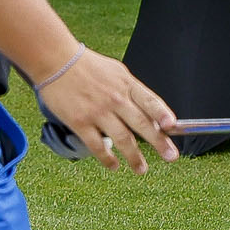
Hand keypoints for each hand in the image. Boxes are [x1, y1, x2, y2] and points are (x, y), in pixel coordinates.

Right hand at [37, 49, 178, 172]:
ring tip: (142, 169)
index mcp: (126, 84)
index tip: (173, 126)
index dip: (163, 114)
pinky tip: (114, 165)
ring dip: (135, 157)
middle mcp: (115, 98)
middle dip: (159, 142)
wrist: (55, 60)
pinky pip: (97, 146)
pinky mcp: (80, 122)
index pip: (150, 101)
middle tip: (171, 156)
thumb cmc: (87, 66)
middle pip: (142, 124)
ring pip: (123, 139)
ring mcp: (98, 111)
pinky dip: (108, 159)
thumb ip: (133, 92)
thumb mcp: (116, 72)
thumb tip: (152, 115)